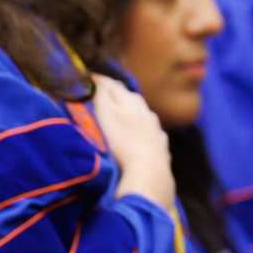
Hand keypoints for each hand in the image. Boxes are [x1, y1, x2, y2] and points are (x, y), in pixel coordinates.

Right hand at [92, 74, 174, 207]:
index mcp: (132, 101)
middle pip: (131, 99)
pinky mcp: (161, 150)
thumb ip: (102, 96)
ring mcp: (156, 131)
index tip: (90, 80)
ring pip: (144, 117)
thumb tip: (97, 82)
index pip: (114, 86)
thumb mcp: (106, 114)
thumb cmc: (123, 141)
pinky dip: (145, 134)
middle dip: (118, 96)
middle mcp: (147, 113)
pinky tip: (143, 140)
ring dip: (134, 115)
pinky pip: (153, 136)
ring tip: (124, 118)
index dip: (101, 82)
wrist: (148, 172)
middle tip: (105, 97)